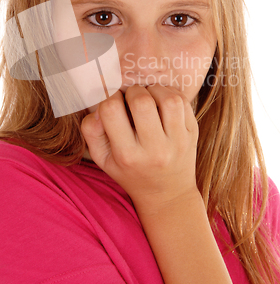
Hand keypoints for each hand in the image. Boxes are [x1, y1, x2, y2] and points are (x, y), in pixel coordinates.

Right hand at [81, 84, 198, 211]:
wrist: (168, 194)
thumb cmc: (130, 172)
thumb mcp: (103, 159)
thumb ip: (91, 131)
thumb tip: (97, 108)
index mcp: (128, 155)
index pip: (111, 110)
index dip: (109, 99)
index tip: (114, 104)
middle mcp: (155, 149)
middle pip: (141, 101)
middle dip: (132, 91)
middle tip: (131, 99)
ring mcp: (178, 141)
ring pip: (167, 98)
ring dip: (154, 90)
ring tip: (148, 97)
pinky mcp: (192, 132)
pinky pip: (183, 101)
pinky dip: (170, 93)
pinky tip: (162, 102)